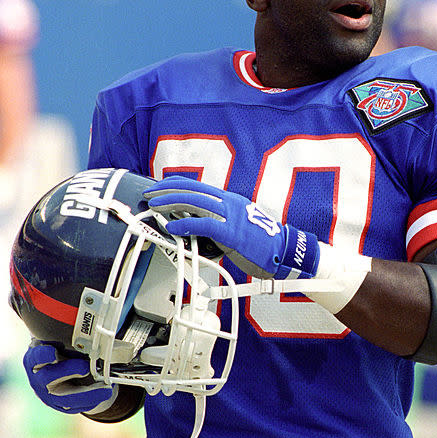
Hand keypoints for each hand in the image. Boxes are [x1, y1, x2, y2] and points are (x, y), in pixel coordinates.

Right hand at [23, 342, 116, 414]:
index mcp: (34, 359)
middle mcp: (37, 378)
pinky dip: (92, 401)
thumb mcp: (57, 342)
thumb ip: (68, 340)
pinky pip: (75, 407)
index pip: (35, 357)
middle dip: (68, 371)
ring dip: (87, 394)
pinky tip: (105, 393)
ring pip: (64, 398)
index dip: (42, 356)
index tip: (52, 352)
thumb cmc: (58, 351)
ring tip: (106, 388)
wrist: (56, 369)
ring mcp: (47, 394)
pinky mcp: (59, 405)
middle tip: (85, 367)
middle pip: (48, 377)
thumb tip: (92, 332)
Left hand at [144, 177, 319, 279]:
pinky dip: (184, 224)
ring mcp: (231, 217)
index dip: (176, 184)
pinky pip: (203, 225)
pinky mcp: (232, 233)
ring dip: (171, 203)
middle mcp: (229, 203)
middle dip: (168, 190)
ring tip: (155, 206)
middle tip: (150, 194)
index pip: (198, 186)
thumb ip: (217, 224)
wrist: (286, 253)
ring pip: (195, 203)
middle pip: (193, 190)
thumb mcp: (238, 226)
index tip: (160, 186)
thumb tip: (194, 229)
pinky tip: (172, 227)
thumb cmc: (262, 244)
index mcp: (230, 200)